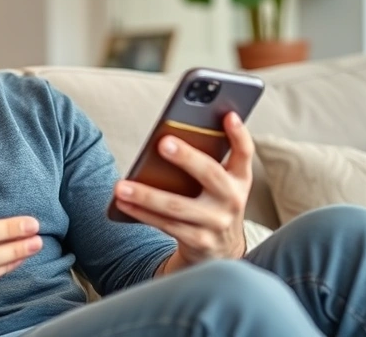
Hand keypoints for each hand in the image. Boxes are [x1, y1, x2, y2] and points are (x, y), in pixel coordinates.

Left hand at [113, 112, 252, 270]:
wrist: (221, 251)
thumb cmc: (212, 203)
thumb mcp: (220, 184)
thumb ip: (205, 162)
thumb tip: (168, 138)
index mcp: (240, 179)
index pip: (244, 153)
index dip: (239, 134)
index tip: (228, 115)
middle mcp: (233, 200)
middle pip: (210, 174)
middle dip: (187, 157)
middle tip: (163, 143)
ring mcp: (216, 223)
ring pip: (178, 206)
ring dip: (146, 195)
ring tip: (120, 186)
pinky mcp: (198, 241)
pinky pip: (165, 224)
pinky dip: (142, 213)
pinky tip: (123, 202)